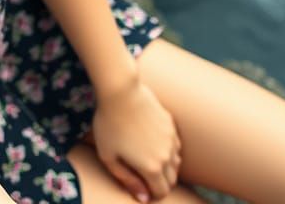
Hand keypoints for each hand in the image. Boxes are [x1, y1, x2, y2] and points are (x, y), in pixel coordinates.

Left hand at [89, 77, 181, 200]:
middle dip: (160, 183)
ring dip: (166, 166)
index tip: (142, 189)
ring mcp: (171, 138)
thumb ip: (126, 180)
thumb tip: (144, 198)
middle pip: (172, 180)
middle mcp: (167, 156)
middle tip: (143, 174)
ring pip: (176, 162)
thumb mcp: (108, 156)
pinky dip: (167, 148)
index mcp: (152, 168)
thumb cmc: (109, 124)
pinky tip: (152, 140)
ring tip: (147, 157)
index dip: (152, 195)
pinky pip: (174, 143)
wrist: (119, 91)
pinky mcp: (170, 123)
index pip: (162, 192)